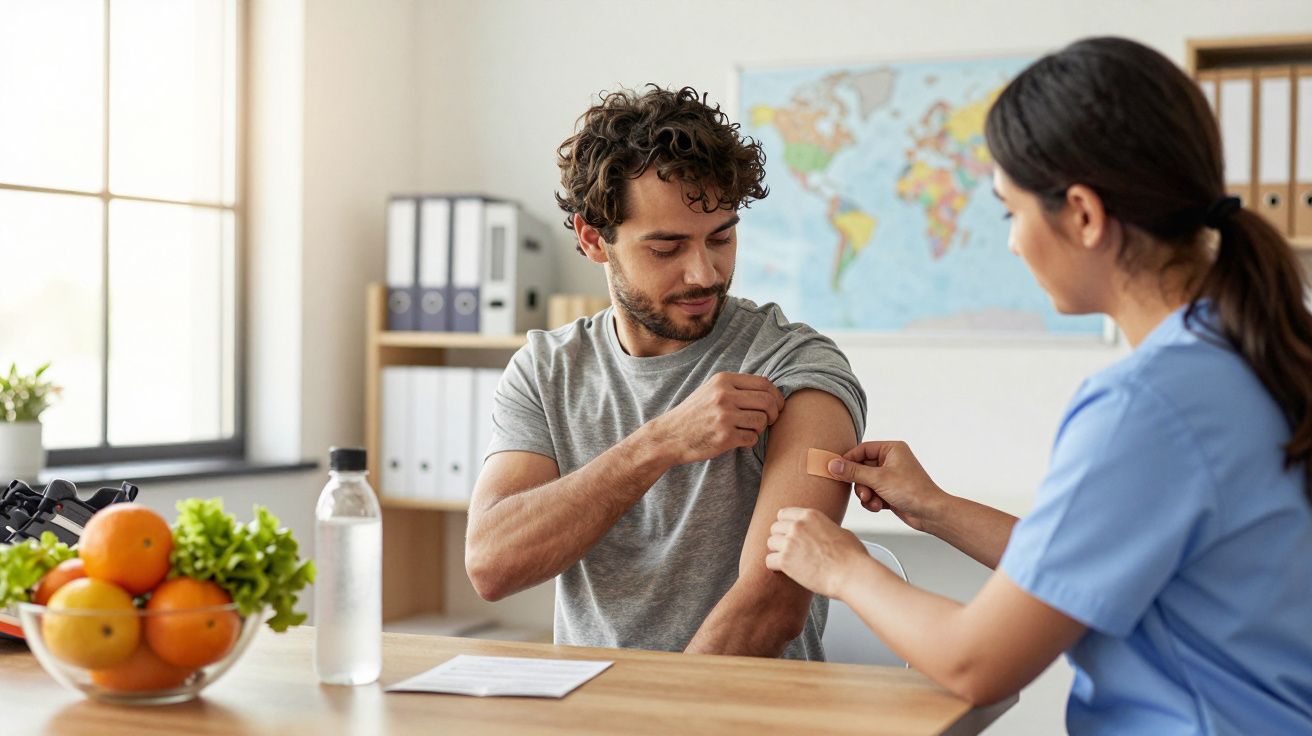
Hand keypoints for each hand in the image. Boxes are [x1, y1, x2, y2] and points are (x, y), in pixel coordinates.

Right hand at [648, 372, 784, 465]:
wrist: (670, 435)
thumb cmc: (694, 413)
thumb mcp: (711, 390)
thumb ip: (736, 386)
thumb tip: (769, 390)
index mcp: (723, 380)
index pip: (764, 383)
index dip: (776, 396)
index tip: (776, 405)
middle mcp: (724, 396)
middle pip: (767, 401)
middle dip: (774, 413)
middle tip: (769, 420)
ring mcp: (724, 416)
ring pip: (762, 421)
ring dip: (760, 428)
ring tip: (748, 429)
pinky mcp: (725, 437)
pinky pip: (752, 438)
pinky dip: (750, 440)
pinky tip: (739, 439)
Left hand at [765, 508, 867, 598]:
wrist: (851, 574)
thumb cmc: (852, 557)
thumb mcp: (840, 531)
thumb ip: (824, 528)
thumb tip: (824, 531)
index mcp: (810, 515)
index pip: (784, 514)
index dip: (785, 524)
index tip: (787, 533)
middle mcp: (797, 526)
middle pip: (775, 528)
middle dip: (781, 538)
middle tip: (789, 549)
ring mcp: (790, 542)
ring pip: (770, 543)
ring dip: (777, 552)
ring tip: (789, 560)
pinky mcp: (785, 560)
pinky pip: (769, 561)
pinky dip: (775, 567)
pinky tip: (786, 570)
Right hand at [825, 441, 948, 532]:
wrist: (930, 513)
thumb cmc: (912, 491)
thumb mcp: (878, 479)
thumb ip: (853, 472)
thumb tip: (833, 464)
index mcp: (891, 449)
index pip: (861, 450)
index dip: (848, 460)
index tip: (836, 470)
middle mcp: (891, 460)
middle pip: (861, 468)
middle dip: (861, 483)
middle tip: (864, 493)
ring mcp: (890, 476)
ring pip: (865, 482)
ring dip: (866, 494)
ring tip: (873, 501)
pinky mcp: (889, 490)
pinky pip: (871, 492)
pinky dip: (872, 500)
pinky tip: (879, 506)